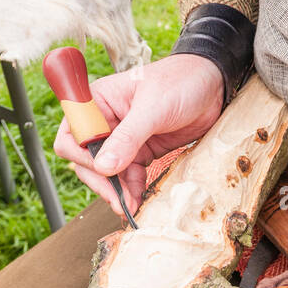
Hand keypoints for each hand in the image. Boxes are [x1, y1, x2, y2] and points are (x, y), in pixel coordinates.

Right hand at [52, 53, 223, 218]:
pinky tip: (138, 197)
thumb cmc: (180, 81)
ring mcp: (122, 137)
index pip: (73, 134)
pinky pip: (126, 175)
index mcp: (97, 101)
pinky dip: (130, 188)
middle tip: (117, 199)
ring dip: (116, 190)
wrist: (213, 84)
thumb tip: (103, 167)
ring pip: (106, 172)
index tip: (103, 170)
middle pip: (86, 159)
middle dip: (101, 180)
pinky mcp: (140, 150)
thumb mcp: (153, 108)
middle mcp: (105, 120)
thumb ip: (128, 138)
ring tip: (130, 205)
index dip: (82, 155)